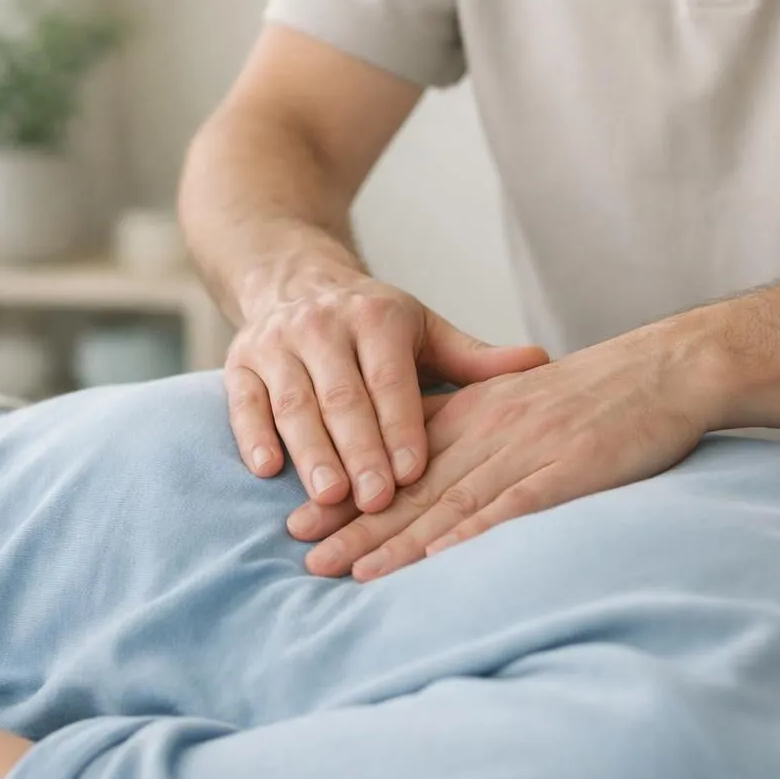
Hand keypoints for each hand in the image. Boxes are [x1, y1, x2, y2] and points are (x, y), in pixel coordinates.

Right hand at [226, 267, 549, 514]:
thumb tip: (541, 363)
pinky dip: (253, 435)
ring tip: (328, 498)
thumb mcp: (425, 331)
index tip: (414, 472)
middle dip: (359, 450)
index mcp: (375, 317)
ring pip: (293, 403)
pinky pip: (242, 403)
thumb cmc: (374, 324)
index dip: (400, 426)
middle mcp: (322, 326)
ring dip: (310, 452)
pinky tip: (267, 469)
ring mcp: (275, 344)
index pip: (389, 379)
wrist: (292, 279)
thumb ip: (473, 357)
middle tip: (376, 500)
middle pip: (341, 397)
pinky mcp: (238, 364)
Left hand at [292, 325, 713, 579]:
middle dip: (356, 525)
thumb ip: (477, 430)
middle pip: (412, 487)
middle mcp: (490, 430)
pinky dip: (472, 534)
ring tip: (352, 571)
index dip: (351, 493)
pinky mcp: (568, 469)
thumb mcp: (522, 400)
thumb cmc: (600, 394)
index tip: (302, 522)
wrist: (667, 367)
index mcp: (477, 413)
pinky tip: (437, 559)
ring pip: (450, 501)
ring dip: (399, 541)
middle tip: (306, 557)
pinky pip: (512, 505)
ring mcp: (527, 450)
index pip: (399, 459)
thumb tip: (435, 474)